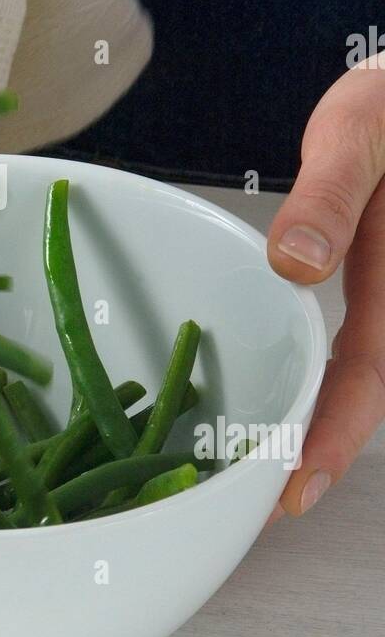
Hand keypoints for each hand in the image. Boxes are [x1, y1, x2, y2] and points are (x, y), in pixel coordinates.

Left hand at [267, 55, 384, 515]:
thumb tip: (294, 262)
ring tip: (268, 469)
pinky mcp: (376, 290)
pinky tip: (286, 400)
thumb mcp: (360, 130)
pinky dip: (324, 385)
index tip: (294, 490)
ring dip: (323, 426)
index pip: (368, 375)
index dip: (333, 439)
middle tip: (264, 505)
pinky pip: (356, 350)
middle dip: (321, 455)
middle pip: (368, 395)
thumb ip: (331, 194)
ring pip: (364, 378)